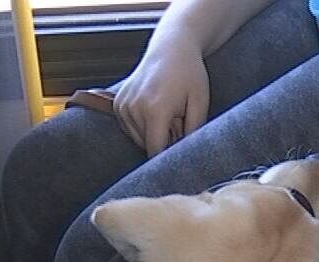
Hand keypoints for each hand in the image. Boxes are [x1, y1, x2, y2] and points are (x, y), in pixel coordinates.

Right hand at [112, 39, 209, 156]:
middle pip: (147, 145)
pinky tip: (155, 109)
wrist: (171, 48)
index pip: (155, 150)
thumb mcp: (200, 103)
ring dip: (153, 132)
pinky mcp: (118, 103)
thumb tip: (185, 155)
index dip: (167, 157)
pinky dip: (143, 125)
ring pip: (138, 138)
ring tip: (167, 113)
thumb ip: (193, 132)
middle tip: (178, 121)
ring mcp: (123, 105)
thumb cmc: (188, 73)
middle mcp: (134, 108)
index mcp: (154, 109)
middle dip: (163, 140)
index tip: (177, 157)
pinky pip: (130, 128)